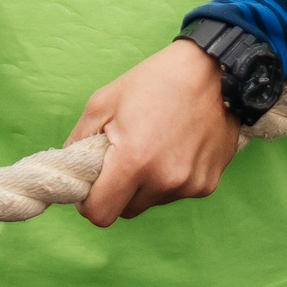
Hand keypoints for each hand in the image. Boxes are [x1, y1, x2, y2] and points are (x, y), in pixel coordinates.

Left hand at [66, 38, 243, 225]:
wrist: (214, 72)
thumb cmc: (155, 82)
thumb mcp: (104, 101)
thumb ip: (78, 141)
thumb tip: (72, 171)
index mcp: (134, 160)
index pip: (99, 214)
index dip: (89, 203)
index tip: (92, 186)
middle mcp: (164, 180)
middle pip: (126, 211)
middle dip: (119, 191)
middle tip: (124, 158)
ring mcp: (189, 185)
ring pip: (151, 202)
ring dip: (146, 184)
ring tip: (155, 145)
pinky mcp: (207, 184)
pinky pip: (176, 193)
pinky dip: (171, 178)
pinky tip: (177, 147)